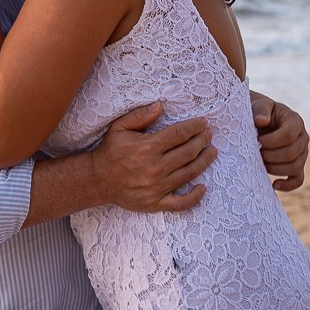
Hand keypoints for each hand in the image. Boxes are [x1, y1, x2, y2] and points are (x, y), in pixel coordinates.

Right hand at [90, 102, 216, 211]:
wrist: (97, 180)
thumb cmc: (110, 151)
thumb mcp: (120, 127)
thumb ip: (140, 115)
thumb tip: (160, 105)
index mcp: (148, 147)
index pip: (179, 134)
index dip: (194, 127)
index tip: (203, 123)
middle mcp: (155, 168)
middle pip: (188, 152)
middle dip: (202, 141)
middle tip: (208, 134)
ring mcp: (157, 187)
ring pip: (190, 173)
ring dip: (204, 161)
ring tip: (212, 152)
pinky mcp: (156, 203)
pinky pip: (181, 203)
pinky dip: (195, 196)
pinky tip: (203, 187)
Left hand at [251, 90, 308, 191]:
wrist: (254, 120)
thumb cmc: (256, 111)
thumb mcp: (257, 104)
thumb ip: (260, 109)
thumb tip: (261, 121)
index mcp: (294, 121)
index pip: (289, 135)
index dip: (272, 141)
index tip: (257, 140)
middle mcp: (302, 137)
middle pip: (292, 153)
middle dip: (271, 155)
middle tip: (255, 152)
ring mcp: (302, 153)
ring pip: (295, 167)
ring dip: (275, 169)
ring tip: (259, 163)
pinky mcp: (297, 165)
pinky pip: (298, 179)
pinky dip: (288, 185)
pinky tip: (274, 185)